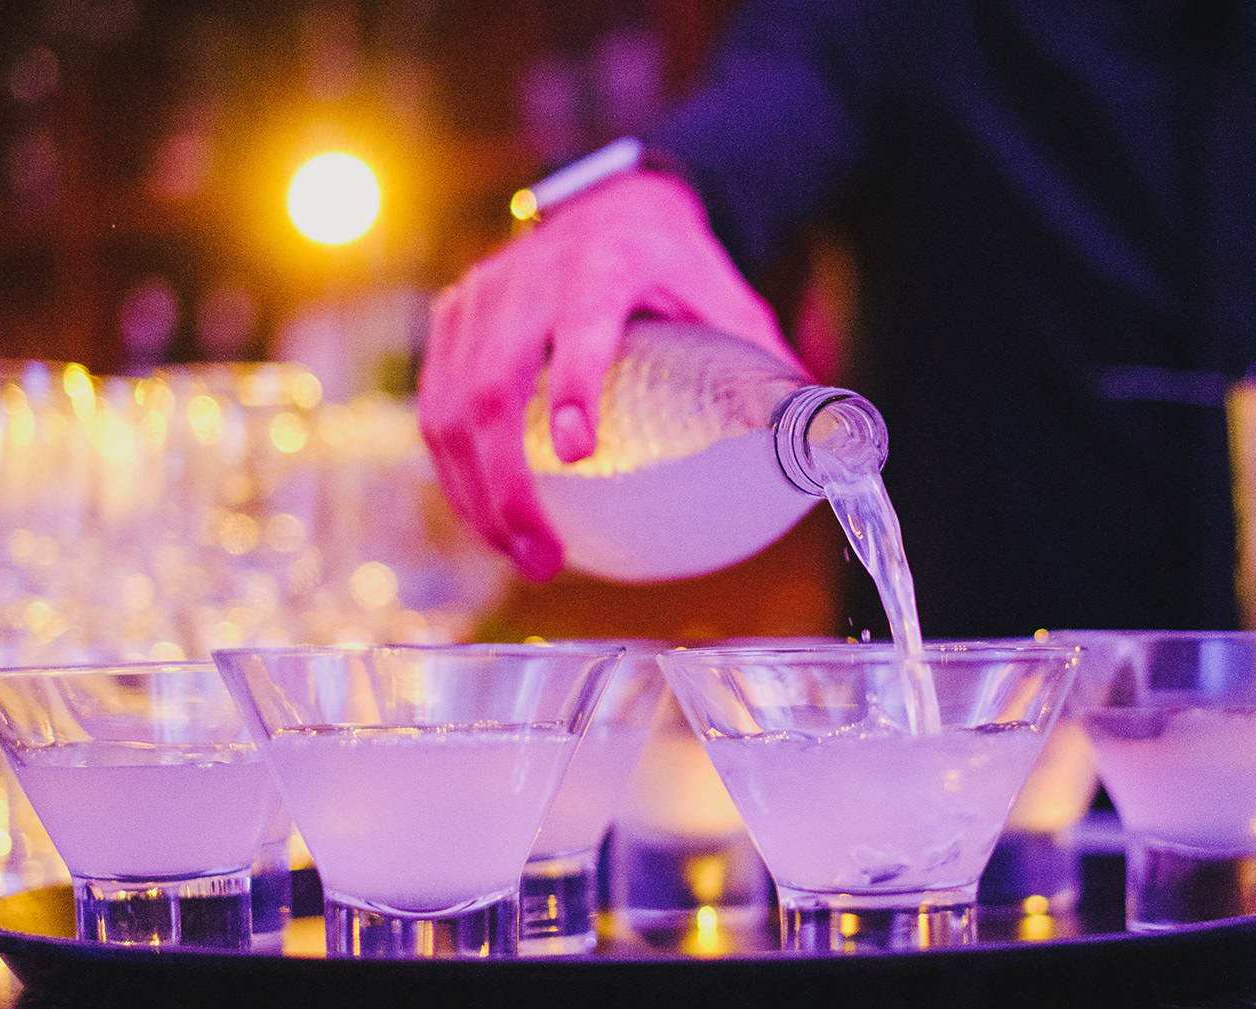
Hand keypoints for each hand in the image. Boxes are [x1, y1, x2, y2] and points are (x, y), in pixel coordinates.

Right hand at [417, 170, 802, 581]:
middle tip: (545, 557)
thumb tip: (821, 448)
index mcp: (605, 264)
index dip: (576, 386)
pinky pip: (434, 409)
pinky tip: (489, 524)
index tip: (583, 453)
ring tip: (524, 557)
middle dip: (509, 485)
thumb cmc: (678, 266)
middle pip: (493, 388)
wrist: (612, 204)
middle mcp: (528, 277)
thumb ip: (763, 368)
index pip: (582, 325)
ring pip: (450, 408)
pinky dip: (456, 475)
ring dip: (477, 496)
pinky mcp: (452, 321)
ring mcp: (479, 298)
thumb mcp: (729, 298)